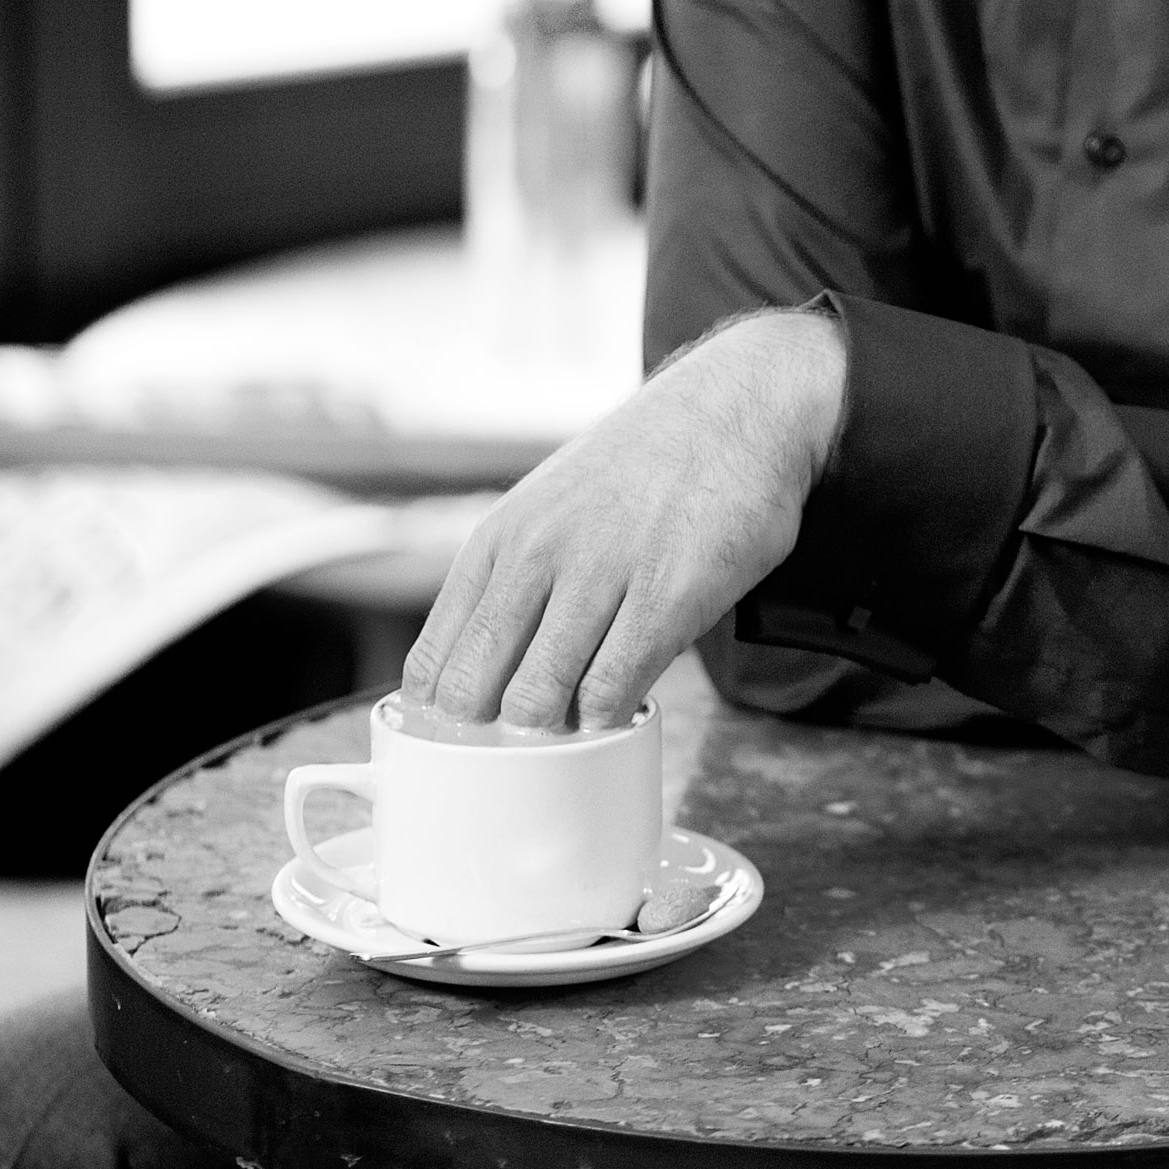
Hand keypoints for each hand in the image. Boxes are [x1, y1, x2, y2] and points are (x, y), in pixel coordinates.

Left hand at [402, 307, 847, 731]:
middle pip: (473, 692)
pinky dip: (610, 720)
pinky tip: (622, 711)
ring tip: (574, 737)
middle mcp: (537, 555)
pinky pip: (614, 688)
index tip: (467, 749)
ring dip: (553, 737)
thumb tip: (480, 678)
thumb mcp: (549, 510)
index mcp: (498, 541)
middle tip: (522, 759)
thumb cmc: (643, 472)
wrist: (736, 409)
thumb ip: (513, 584)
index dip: (442, 723)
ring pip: (537, 699)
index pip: (432, 666)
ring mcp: (601, 575)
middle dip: (489, 741)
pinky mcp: (667, 596)